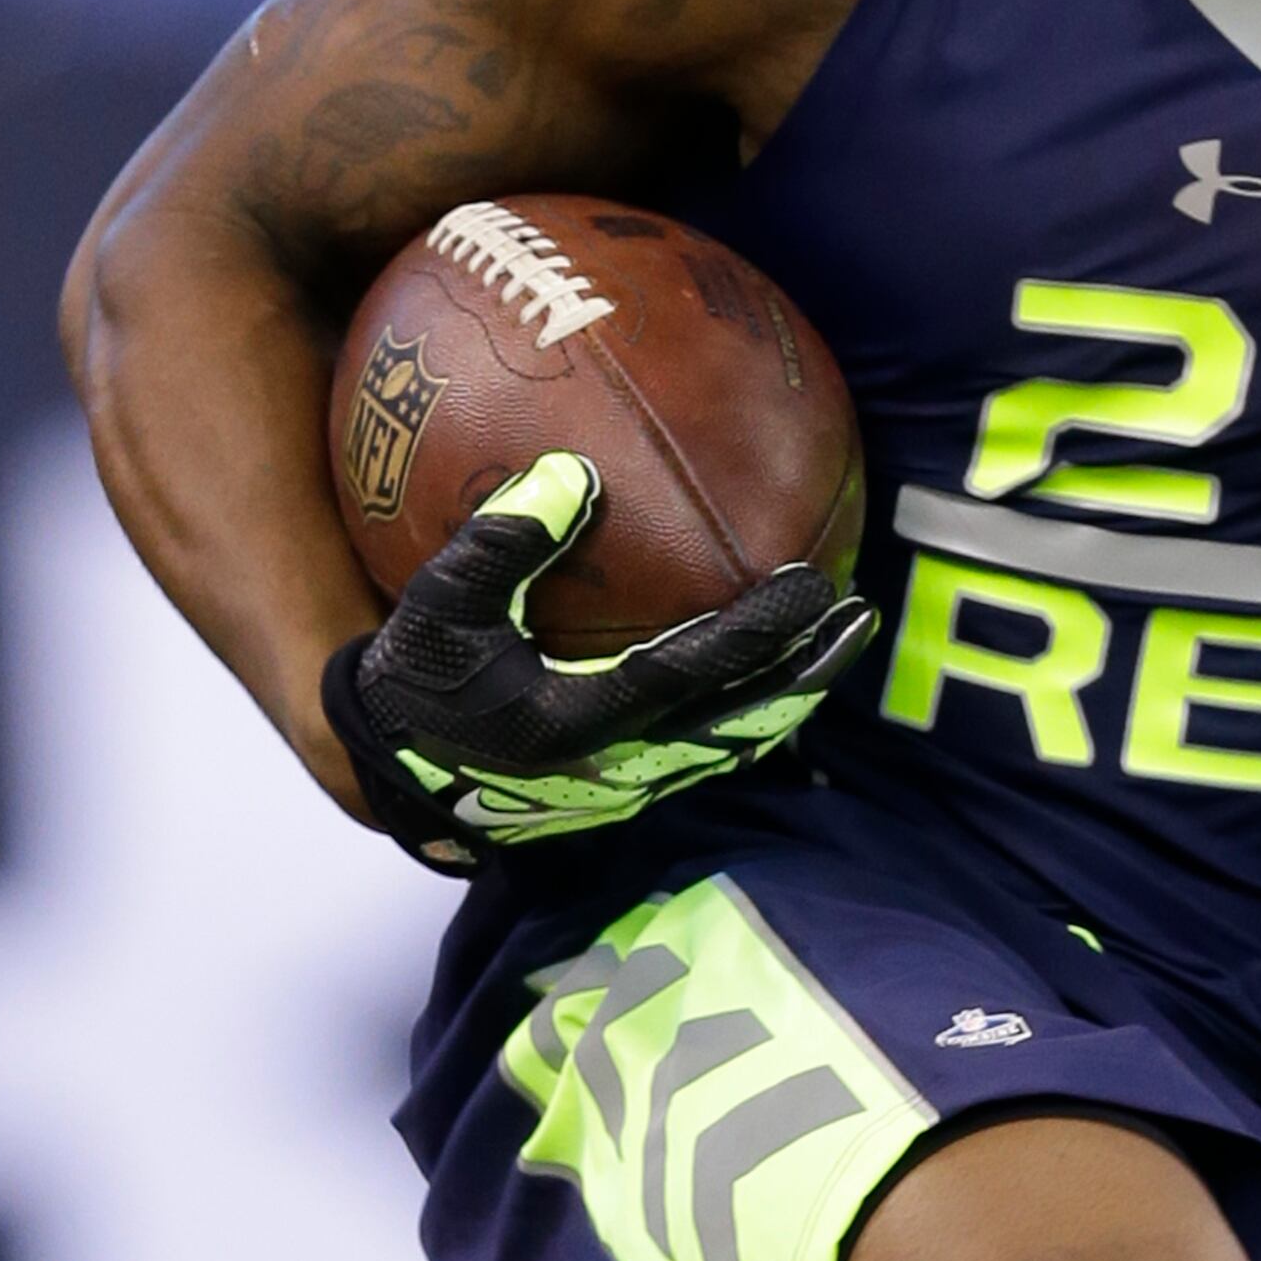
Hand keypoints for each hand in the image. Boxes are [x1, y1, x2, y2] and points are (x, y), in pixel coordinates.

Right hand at [322, 449, 870, 870]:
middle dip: (806, 673)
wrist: (401, 772)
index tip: (808, 586)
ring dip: (791, 693)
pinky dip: (752, 705)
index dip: (756, 636)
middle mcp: (621, 765)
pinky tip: (778, 662)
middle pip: (741, 723)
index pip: (691, 676)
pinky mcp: (631, 787)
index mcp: (579, 723)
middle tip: (859, 615)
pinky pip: (711, 744)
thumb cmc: (420, 677)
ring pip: (735, 741)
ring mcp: (633, 784)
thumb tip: (576, 473)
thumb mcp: (438, 607)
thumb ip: (500, 544)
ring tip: (839, 638)